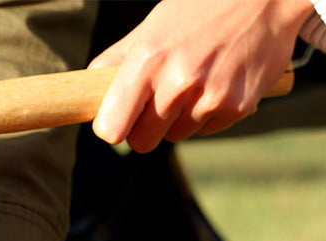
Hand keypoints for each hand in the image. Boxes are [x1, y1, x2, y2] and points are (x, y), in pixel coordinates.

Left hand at [90, 0, 312, 151]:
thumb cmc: (199, 8)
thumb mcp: (152, 26)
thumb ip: (117, 61)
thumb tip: (88, 89)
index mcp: (148, 60)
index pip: (111, 127)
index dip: (111, 128)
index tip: (117, 121)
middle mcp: (178, 83)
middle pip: (142, 142)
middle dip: (145, 129)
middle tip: (157, 103)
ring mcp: (209, 98)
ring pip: (175, 137)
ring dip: (179, 119)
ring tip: (195, 81)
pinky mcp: (236, 108)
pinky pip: (206, 130)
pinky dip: (207, 115)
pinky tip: (217, 83)